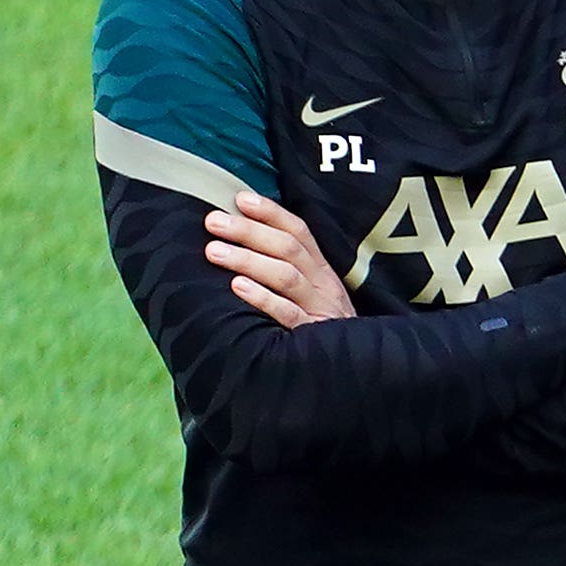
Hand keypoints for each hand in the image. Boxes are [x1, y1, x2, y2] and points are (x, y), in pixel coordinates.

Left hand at [202, 195, 355, 327]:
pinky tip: (237, 287)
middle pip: (288, 249)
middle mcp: (323, 285)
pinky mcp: (313, 335)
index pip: (299, 232)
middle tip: (213, 222)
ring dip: (248, 260)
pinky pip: (288, 314)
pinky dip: (262, 298)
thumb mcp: (311, 292)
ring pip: (286, 276)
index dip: (271, 213)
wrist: (352, 366)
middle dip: (248, 231)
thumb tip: (239, 235)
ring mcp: (320, 309)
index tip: (240, 199)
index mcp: (321, 270)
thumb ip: (286, 267)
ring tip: (214, 251)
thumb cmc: (317, 325)